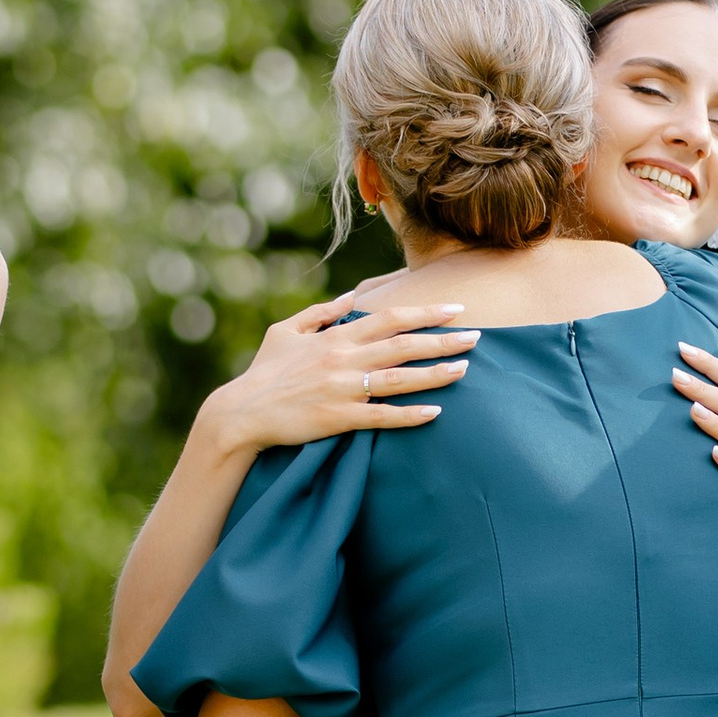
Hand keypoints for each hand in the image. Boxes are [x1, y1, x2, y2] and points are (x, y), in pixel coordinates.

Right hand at [210, 295, 477, 453]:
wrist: (241, 412)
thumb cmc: (263, 372)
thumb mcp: (285, 331)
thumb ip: (322, 314)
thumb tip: (351, 299)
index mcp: (336, 337)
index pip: (391, 318)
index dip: (426, 312)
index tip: (455, 308)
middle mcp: (344, 359)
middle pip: (404, 344)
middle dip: (443, 339)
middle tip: (476, 337)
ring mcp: (343, 389)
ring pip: (399, 378)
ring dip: (435, 373)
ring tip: (464, 369)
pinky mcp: (338, 418)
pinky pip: (381, 415)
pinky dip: (408, 414)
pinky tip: (435, 412)